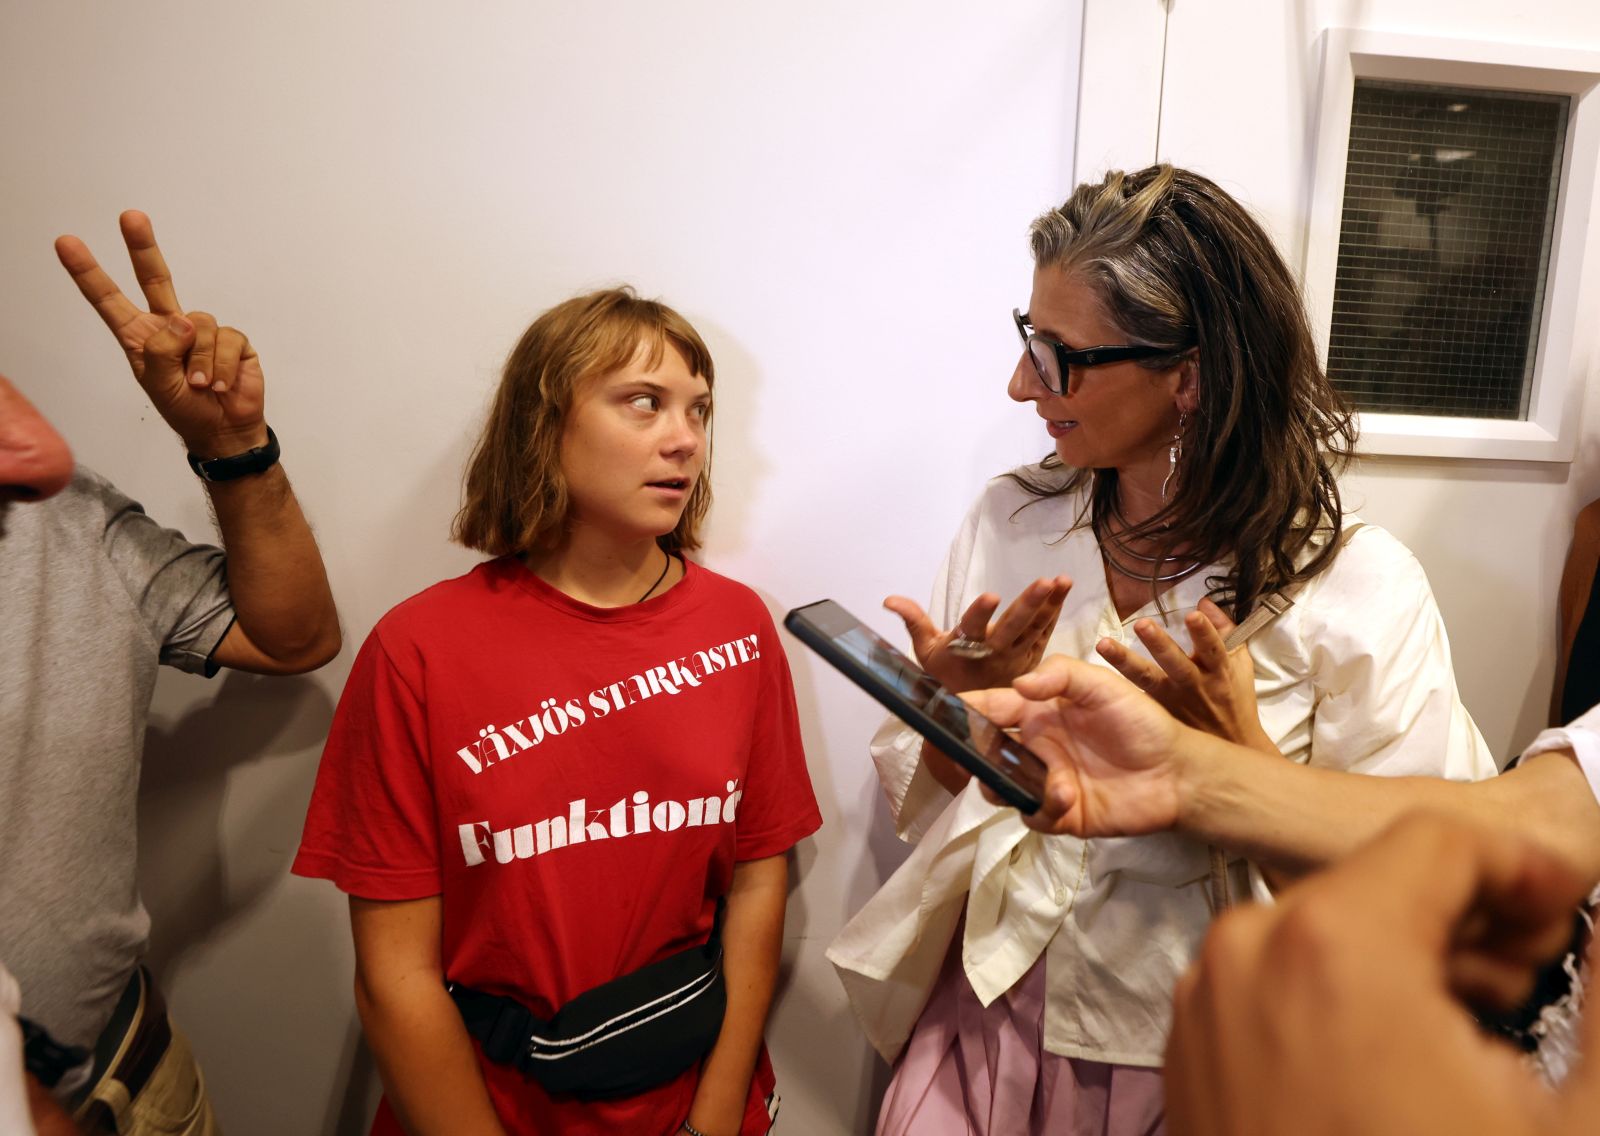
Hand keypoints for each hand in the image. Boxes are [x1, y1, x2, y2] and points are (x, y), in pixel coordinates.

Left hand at [55, 211, 267, 457]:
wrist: (226, 431)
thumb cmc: (186, 411)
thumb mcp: (159, 387)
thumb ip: (163, 353)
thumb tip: (183, 321)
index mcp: (141, 336)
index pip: (110, 300)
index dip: (88, 272)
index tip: (66, 243)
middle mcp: (170, 326)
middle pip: (156, 278)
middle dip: (142, 247)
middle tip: (131, 217)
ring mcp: (202, 331)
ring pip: (199, 325)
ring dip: (200, 362)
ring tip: (201, 385)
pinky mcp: (233, 341)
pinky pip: (226, 340)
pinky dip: (222, 366)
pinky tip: (221, 384)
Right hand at [884, 574, 1071, 692]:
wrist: (970, 714)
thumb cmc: (945, 676)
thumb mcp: (925, 650)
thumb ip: (913, 621)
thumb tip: (889, 599)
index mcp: (966, 650)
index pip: (972, 629)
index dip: (980, 614)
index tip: (991, 596)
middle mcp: (993, 654)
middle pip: (1012, 628)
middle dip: (1028, 605)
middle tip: (1044, 582)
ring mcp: (1016, 659)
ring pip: (1034, 629)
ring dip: (1049, 605)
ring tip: (1061, 581)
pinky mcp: (1030, 659)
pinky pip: (1043, 635)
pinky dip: (1053, 613)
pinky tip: (1062, 592)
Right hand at [964, 654, 1190, 835]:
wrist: (1177, 771)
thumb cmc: (1140, 721)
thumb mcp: (1103, 685)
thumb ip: (1060, 675)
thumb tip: (1018, 685)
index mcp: (1038, 712)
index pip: (990, 707)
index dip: (963, 709)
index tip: (941, 714)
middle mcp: (1035, 746)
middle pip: (984, 752)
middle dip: (971, 755)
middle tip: (970, 756)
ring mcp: (1045, 782)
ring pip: (999, 788)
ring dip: (1003, 785)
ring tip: (1027, 782)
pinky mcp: (1060, 815)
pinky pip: (1033, 817)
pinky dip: (1041, 809)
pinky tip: (1066, 797)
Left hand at [1095, 597, 1276, 754]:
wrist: (1232, 746)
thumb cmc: (1234, 697)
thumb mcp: (1238, 663)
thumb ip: (1224, 630)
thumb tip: (1203, 601)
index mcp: (1219, 671)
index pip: (1213, 649)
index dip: (1204, 633)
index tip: (1193, 614)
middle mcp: (1195, 685)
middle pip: (1176, 664)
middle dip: (1160, 644)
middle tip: (1142, 624)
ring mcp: (1173, 701)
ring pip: (1147, 680)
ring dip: (1124, 662)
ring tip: (1103, 645)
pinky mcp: (1156, 714)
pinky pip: (1136, 698)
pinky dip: (1117, 688)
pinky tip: (1093, 679)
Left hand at [1166, 812, 1599, 1135]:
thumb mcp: (1569, 1118)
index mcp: (1332, 944)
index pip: (1436, 841)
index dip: (1521, 864)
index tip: (1567, 904)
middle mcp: (1246, 955)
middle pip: (1376, 884)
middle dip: (1468, 918)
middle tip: (1540, 973)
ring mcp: (1205, 1006)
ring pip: (1322, 933)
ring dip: (1407, 959)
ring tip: (1478, 1029)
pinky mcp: (1190, 1056)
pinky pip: (1272, 987)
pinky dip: (1339, 997)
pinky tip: (1401, 1064)